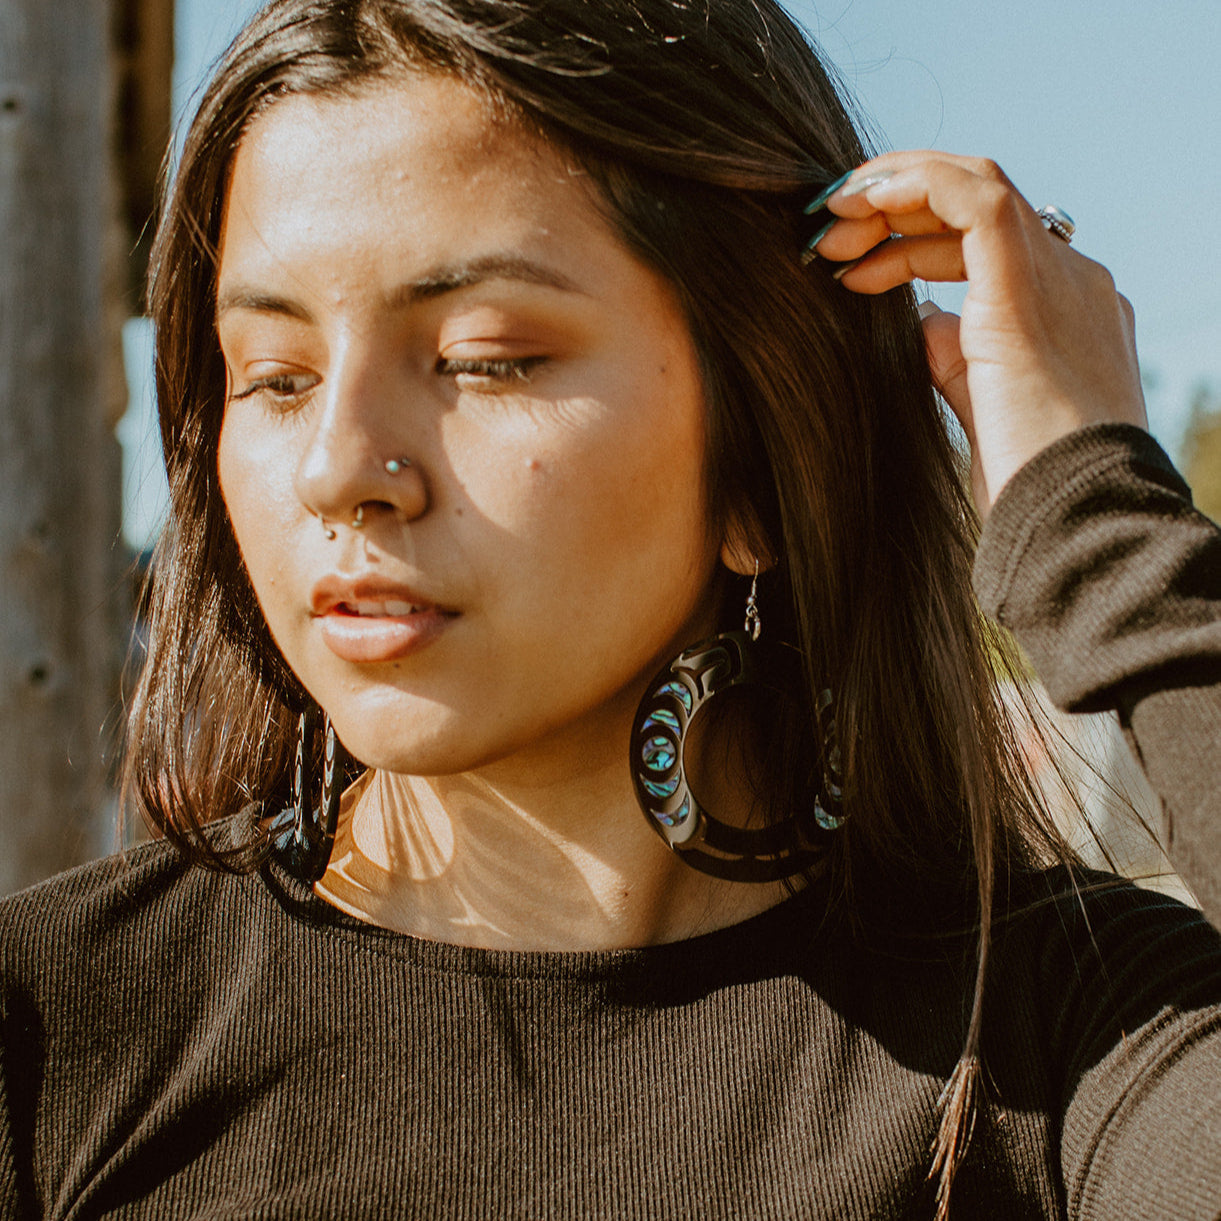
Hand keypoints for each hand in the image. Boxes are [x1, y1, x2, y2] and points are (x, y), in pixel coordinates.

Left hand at [809, 152, 1147, 516]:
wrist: (1069, 515)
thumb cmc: (1027, 483)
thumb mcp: (983, 407)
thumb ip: (956, 358)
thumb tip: (921, 321)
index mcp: (1064, 311)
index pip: (984, 247)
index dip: (911, 245)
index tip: (850, 271)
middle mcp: (1071, 281)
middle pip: (976, 211)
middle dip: (895, 212)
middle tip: (828, 239)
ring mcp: (1059, 276)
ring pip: (976, 188)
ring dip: (892, 197)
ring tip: (829, 227)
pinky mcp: (1027, 285)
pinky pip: (975, 199)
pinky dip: (912, 187)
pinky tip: (858, 204)